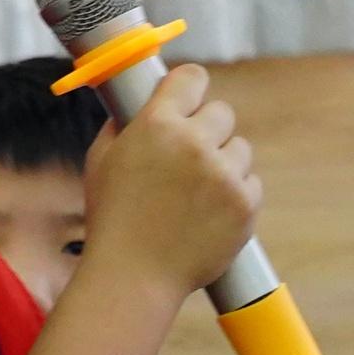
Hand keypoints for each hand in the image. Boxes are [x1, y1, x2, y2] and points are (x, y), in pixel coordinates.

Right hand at [80, 64, 262, 298]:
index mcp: (157, 124)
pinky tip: (210, 213)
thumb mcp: (101, 160)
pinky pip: (252, 183)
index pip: (193, 78)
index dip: (191, 88)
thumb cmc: (112, 220)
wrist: (134, 276)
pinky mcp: (245, 204)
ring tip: (197, 193)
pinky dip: (236, 195)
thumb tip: (139, 101)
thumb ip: (123, 124)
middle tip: (190, 157)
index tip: (190, 98)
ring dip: (224, 163)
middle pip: (222, 112)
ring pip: (240, 148)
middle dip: (207, 131)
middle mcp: (194, 143)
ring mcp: (224, 174)